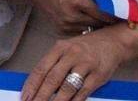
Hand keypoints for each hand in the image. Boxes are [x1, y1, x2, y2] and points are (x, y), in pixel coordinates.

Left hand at [20, 28, 137, 100]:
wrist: (112, 42)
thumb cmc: (84, 48)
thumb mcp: (65, 49)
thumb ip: (53, 64)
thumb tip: (37, 85)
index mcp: (59, 48)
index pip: (41, 68)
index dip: (31, 84)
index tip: (24, 96)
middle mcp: (71, 55)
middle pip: (52, 78)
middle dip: (41, 95)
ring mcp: (86, 65)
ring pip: (68, 86)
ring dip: (57, 100)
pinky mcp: (98, 75)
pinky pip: (84, 91)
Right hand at [27, 0, 116, 35]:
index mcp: (78, 1)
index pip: (107, 14)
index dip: (119, 14)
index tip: (127, 13)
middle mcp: (72, 16)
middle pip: (101, 24)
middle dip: (110, 20)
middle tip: (116, 15)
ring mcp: (66, 25)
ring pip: (93, 30)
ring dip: (99, 25)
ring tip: (101, 16)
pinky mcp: (62, 31)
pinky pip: (82, 32)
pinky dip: (88, 27)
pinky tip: (87, 19)